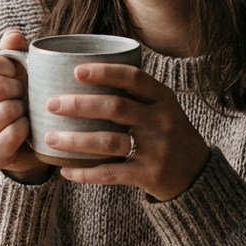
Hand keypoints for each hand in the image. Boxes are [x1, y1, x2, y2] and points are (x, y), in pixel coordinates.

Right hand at [0, 30, 50, 183]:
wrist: (26, 141)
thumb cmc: (17, 100)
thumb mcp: (15, 72)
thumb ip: (13, 51)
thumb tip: (12, 37)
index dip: (8, 65)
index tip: (16, 73)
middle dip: (19, 87)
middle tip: (22, 95)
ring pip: (6, 110)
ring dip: (23, 109)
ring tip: (22, 112)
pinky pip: (13, 133)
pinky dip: (26, 128)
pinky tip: (25, 128)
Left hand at [44, 64, 209, 200]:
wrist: (196, 174)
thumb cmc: (169, 135)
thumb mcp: (163, 108)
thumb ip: (135, 95)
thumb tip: (83, 75)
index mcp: (163, 99)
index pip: (133, 78)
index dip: (104, 72)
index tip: (77, 70)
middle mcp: (161, 121)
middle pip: (115, 108)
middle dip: (79, 105)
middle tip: (51, 104)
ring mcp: (156, 149)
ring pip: (108, 142)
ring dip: (75, 140)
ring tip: (49, 138)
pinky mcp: (150, 175)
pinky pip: (111, 174)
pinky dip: (86, 173)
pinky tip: (65, 170)